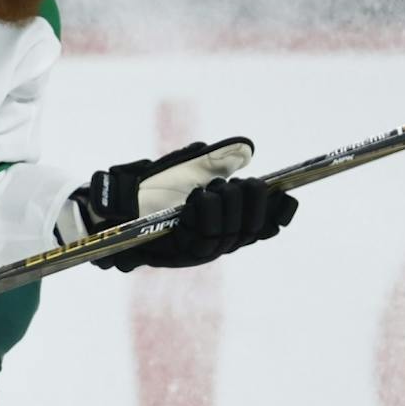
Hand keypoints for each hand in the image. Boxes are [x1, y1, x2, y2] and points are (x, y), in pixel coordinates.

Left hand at [73, 138, 296, 269]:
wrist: (118, 202)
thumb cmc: (155, 185)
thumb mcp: (190, 166)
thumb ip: (219, 159)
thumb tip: (247, 150)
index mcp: (227, 222)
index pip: (263, 225)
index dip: (278, 213)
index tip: (286, 195)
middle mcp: (218, 240)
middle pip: (251, 230)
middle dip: (250, 202)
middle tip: (237, 183)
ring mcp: (200, 250)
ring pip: (229, 235)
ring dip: (225, 207)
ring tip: (211, 189)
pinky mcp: (181, 255)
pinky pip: (204, 240)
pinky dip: (205, 214)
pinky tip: (198, 198)